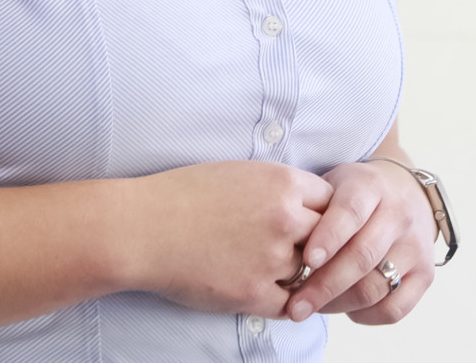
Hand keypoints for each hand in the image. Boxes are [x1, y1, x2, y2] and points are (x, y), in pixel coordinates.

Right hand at [129, 161, 332, 317]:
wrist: (142, 228)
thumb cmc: (182, 195)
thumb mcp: (240, 173)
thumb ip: (279, 188)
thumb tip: (305, 205)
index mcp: (283, 183)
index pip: (333, 202)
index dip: (323, 213)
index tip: (312, 222)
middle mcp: (285, 219)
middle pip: (327, 238)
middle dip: (315, 244)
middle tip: (300, 249)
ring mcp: (271, 258)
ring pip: (307, 271)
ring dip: (294, 272)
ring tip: (269, 267)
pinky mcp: (253, 293)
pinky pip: (288, 303)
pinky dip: (281, 300)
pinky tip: (264, 290)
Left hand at [281, 159, 436, 325]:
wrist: (404, 192)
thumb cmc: (355, 195)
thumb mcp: (333, 185)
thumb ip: (312, 209)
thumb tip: (281, 248)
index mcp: (371, 186)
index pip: (351, 211)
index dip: (329, 236)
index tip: (307, 260)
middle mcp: (398, 214)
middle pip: (362, 256)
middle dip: (324, 285)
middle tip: (295, 304)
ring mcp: (415, 245)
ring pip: (375, 286)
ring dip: (338, 304)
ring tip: (311, 307)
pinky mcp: (425, 274)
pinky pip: (395, 308)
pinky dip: (366, 316)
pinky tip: (346, 310)